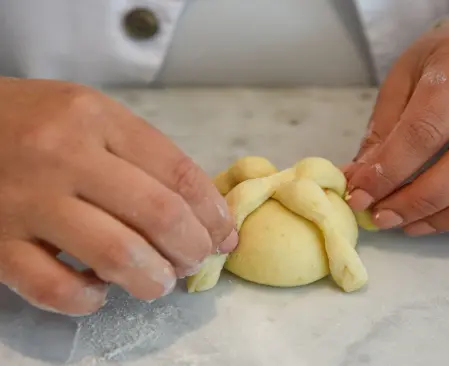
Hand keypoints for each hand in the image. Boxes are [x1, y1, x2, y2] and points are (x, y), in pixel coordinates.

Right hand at [0, 78, 236, 314]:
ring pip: (116, 254)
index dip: (213, 213)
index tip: (224, 235)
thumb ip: (143, 156)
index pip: (178, 173)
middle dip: (192, 248)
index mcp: (97, 118)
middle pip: (158, 214)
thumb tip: (200, 211)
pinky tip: (99, 292)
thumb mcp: (91, 118)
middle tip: (194, 261)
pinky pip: (55, 288)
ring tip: (159, 282)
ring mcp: (26, 200)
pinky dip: (89, 300)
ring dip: (153, 279)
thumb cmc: (33, 122)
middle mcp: (64, 155)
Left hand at [345, 15, 448, 235]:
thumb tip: (359, 182)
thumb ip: (383, 131)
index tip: (359, 195)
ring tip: (407, 224)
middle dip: (420, 200)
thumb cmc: (443, 63)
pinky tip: (439, 218)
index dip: (390, 170)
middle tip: (382, 217)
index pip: (427, 128)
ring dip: (448, 216)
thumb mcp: (403, 80)